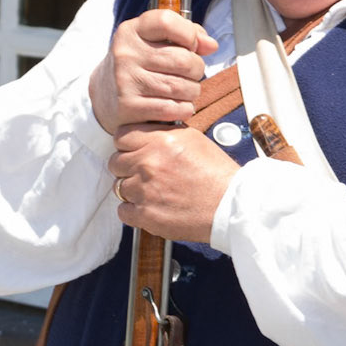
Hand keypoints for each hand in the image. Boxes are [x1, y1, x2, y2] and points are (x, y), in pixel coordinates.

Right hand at [89, 9, 218, 136]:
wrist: (104, 94)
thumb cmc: (139, 64)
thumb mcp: (154, 41)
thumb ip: (185, 34)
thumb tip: (211, 45)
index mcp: (132, 31)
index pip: (167, 22)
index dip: (190, 34)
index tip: (192, 45)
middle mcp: (126, 53)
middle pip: (183, 60)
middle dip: (196, 69)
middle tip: (191, 74)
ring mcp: (126, 80)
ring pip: (181, 87)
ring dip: (192, 92)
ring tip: (186, 91)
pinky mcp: (129, 106)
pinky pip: (172, 109)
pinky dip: (184, 109)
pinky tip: (179, 106)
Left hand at [111, 125, 239, 242]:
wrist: (230, 206)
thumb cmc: (216, 173)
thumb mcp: (192, 139)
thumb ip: (164, 133)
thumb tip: (148, 131)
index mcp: (158, 141)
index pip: (121, 137)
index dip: (128, 145)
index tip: (136, 153)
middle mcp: (147, 163)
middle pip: (115, 162)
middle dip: (128, 168)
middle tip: (146, 175)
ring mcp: (144, 190)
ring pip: (119, 187)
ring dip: (132, 191)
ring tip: (153, 193)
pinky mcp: (145, 215)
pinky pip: (122, 211)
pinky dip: (133, 212)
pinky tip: (150, 208)